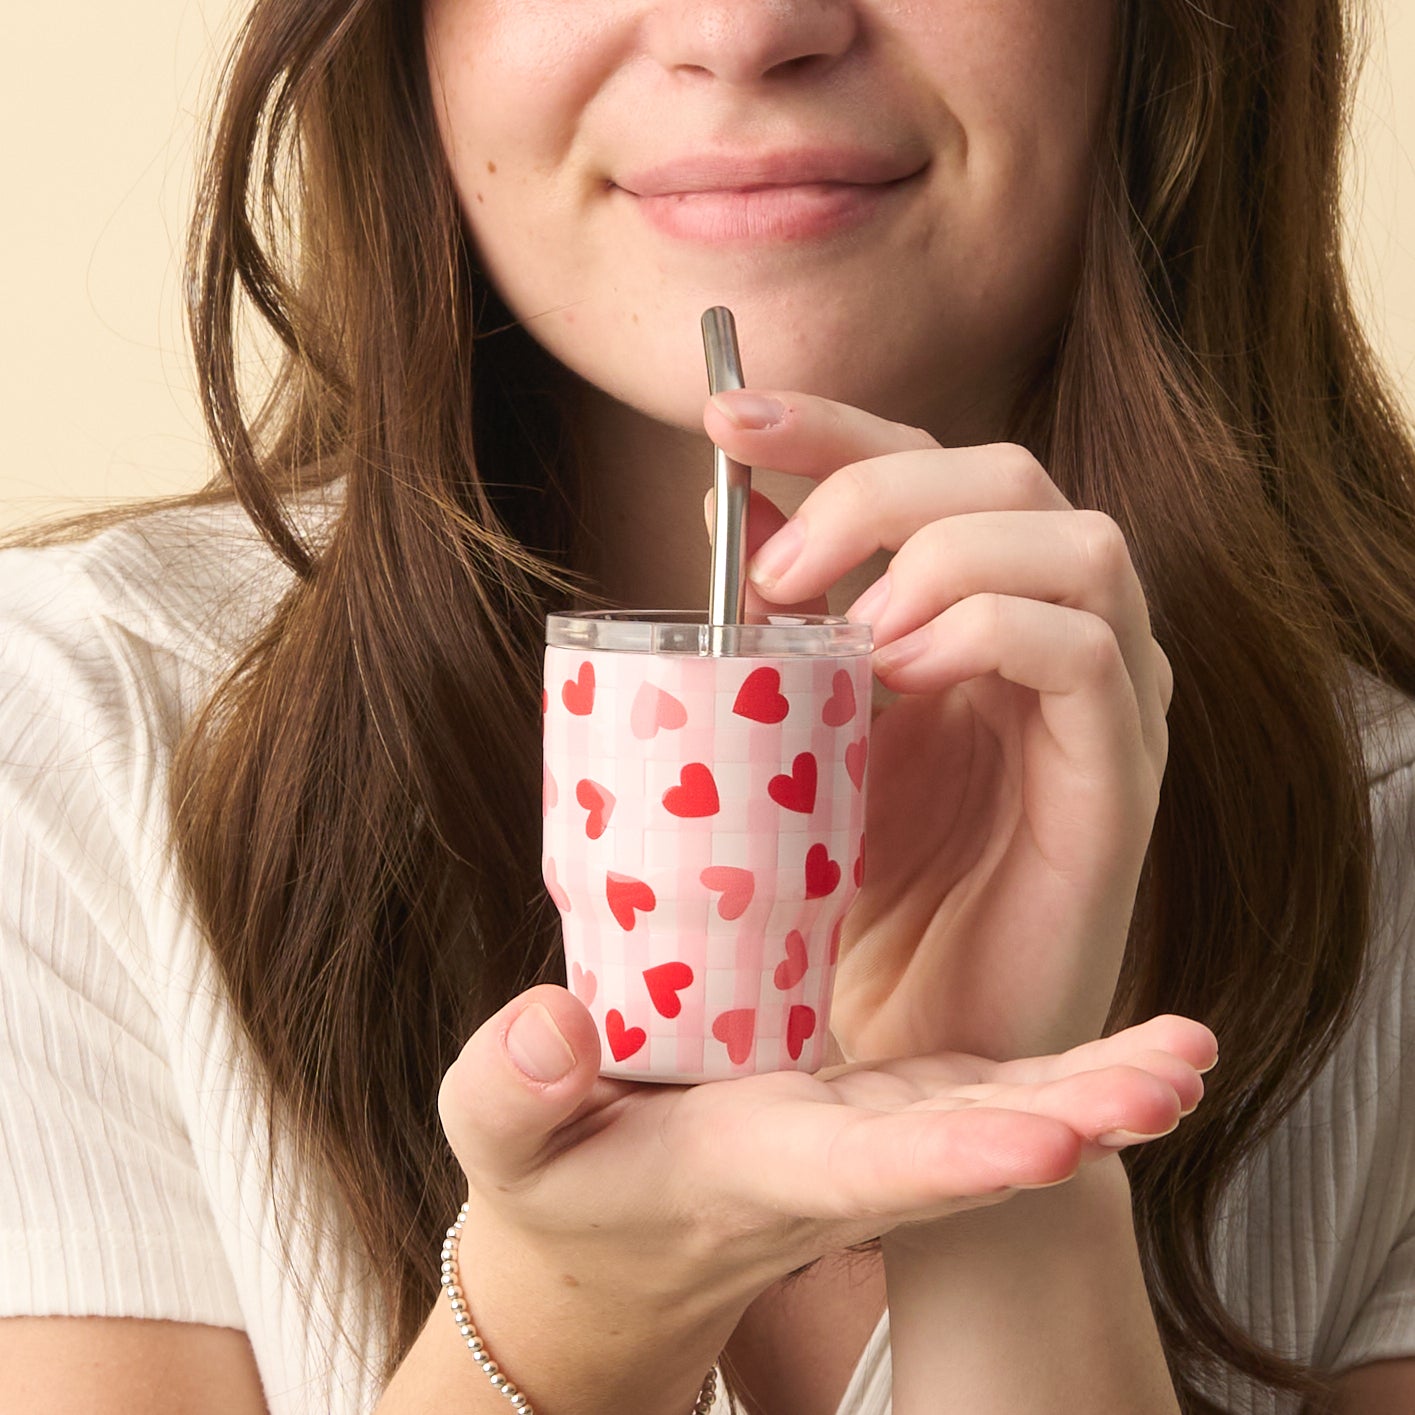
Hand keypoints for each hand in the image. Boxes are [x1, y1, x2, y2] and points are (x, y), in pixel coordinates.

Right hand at [440, 987, 1213, 1334]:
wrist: (618, 1242)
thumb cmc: (560, 1186)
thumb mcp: (505, 1146)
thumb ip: (512, 1094)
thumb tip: (551, 1026)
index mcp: (763, 1174)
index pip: (866, 1173)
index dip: (955, 1160)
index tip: (1046, 1147)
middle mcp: (847, 1165)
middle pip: (973, 1146)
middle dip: (1075, 1115)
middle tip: (1178, 1074)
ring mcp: (878, 1136)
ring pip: (998, 1111)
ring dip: (1096, 1087)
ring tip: (1190, 1051)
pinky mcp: (886, 1103)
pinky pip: (982, 1082)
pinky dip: (1058, 1063)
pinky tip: (1134, 1036)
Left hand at [703, 391, 1171, 1063]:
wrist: (907, 1038)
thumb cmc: (853, 893)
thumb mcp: (800, 735)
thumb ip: (783, 631)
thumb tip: (727, 512)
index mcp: (975, 615)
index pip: (924, 467)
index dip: (831, 425)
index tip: (725, 414)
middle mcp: (1055, 636)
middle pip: (1007, 474)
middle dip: (876, 493)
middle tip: (776, 574)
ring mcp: (1101, 703)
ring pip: (1077, 540)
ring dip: (944, 559)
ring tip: (852, 635)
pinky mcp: (1116, 780)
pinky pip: (1086, 652)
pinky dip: (989, 631)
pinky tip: (905, 675)